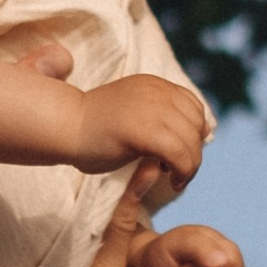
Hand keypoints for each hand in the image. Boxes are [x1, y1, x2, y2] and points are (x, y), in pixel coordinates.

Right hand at [66, 72, 210, 191]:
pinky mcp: (145, 130)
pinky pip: (179, 154)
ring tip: (175, 179)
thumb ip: (159, 115)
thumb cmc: (93, 128)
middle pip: (196, 124)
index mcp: (154, 85)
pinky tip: (171, 181)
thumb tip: (203, 129)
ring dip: (190, 166)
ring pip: (191, 142)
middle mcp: (157, 92)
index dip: (193, 132)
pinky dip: (182, 171)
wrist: (64, 126)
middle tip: (178, 170)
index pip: (193, 106)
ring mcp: (152, 108)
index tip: (180, 152)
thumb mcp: (133, 111)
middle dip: (193, 151)